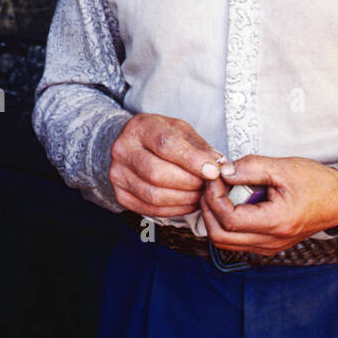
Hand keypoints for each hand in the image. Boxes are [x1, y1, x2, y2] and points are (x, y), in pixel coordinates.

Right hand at [109, 113, 225, 217]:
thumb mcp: (181, 131)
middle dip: (189, 183)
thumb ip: (199, 147)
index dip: (192, 160)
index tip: (213, 171)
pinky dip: (175, 210)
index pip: (166, 145)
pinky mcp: (121, 195)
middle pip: (158, 174)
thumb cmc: (161, 136)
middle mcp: (123, 150)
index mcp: (140, 128)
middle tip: (209, 185)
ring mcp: (118, 174)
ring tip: (201, 194)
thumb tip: (219, 166)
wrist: (132, 145)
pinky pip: (151, 209)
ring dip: (185, 199)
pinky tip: (189, 203)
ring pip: (154, 195)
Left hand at [200, 154, 337, 255]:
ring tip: (221, 193)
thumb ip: (250, 168)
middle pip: (220, 237)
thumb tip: (223, 172)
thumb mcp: (282, 167)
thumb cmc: (316, 183)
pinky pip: (236, 240)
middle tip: (212, 186)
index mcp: (275, 222)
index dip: (214, 198)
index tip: (215, 178)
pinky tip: (232, 203)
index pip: (228, 219)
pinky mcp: (267, 245)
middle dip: (208, 209)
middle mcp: (270, 241)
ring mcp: (268, 247)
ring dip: (215, 218)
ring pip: (225, 242)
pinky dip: (226, 223)